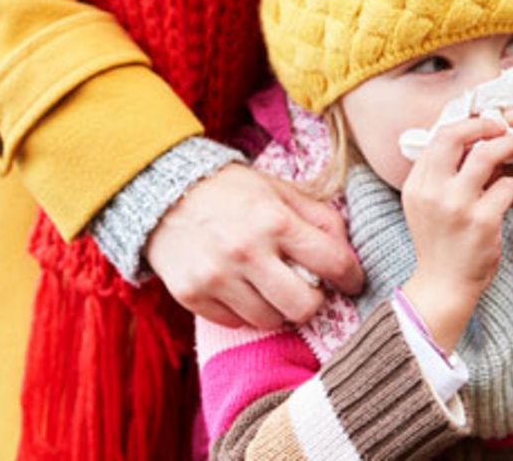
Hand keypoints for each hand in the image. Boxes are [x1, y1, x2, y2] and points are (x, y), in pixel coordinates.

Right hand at [145, 164, 364, 329]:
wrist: (161, 194)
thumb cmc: (230, 192)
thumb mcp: (279, 190)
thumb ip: (319, 218)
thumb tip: (349, 253)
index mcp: (274, 221)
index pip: (333, 263)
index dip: (352, 277)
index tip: (351, 281)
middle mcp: (246, 252)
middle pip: (304, 306)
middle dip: (313, 301)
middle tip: (307, 290)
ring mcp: (217, 278)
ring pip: (270, 321)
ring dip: (277, 308)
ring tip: (268, 286)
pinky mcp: (193, 296)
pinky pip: (235, 323)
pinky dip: (244, 311)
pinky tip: (239, 288)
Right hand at [401, 117, 512, 351]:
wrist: (443, 286)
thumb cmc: (440, 244)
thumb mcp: (426, 205)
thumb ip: (439, 175)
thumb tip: (469, 141)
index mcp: (416, 184)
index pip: (438, 135)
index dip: (466, 124)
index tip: (484, 126)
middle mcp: (431, 191)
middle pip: (457, 136)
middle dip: (485, 126)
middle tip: (503, 129)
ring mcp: (456, 205)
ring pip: (488, 155)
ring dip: (508, 148)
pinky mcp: (482, 221)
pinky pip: (508, 186)